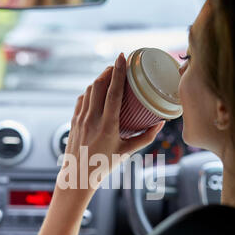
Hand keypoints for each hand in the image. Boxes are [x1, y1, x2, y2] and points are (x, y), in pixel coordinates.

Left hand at [58, 52, 164, 189]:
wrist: (78, 176)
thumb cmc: (103, 166)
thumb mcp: (127, 152)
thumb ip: (145, 137)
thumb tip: (160, 123)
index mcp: (107, 126)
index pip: (113, 92)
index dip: (118, 72)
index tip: (123, 57)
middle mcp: (92, 119)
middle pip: (99, 85)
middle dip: (109, 71)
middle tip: (119, 64)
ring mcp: (80, 119)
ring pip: (89, 90)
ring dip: (100, 79)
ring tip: (110, 75)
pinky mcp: (74, 121)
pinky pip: (82, 99)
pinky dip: (90, 91)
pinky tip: (96, 92)